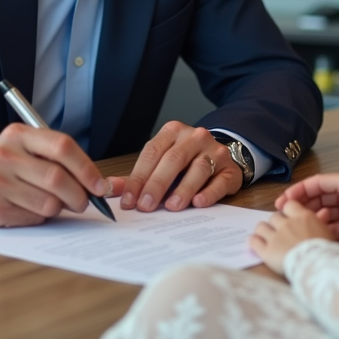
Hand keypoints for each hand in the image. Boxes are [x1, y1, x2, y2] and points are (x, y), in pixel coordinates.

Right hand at [0, 123, 107, 226]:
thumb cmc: (2, 164)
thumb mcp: (23, 147)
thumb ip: (57, 158)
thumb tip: (101, 183)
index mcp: (19, 135)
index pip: (62, 147)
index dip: (87, 168)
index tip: (100, 185)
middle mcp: (5, 156)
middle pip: (57, 178)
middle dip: (79, 195)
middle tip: (84, 202)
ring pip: (48, 203)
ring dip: (60, 208)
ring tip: (54, 203)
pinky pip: (33, 218)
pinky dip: (40, 217)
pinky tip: (30, 208)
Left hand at [107, 122, 239, 211]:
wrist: (222, 156)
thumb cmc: (186, 161)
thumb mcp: (161, 162)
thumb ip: (137, 176)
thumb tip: (108, 189)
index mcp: (172, 132)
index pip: (151, 153)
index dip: (138, 178)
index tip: (129, 201)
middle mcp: (194, 137)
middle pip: (173, 159)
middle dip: (157, 184)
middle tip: (146, 206)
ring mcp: (214, 151)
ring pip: (198, 168)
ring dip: (183, 188)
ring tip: (172, 206)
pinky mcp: (230, 169)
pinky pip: (219, 180)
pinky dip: (209, 192)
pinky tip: (198, 202)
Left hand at [249, 200, 334, 273]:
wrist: (317, 265)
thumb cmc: (326, 250)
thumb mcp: (327, 232)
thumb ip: (321, 220)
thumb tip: (324, 210)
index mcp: (301, 216)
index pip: (289, 205)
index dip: (287, 212)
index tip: (289, 218)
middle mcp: (286, 223)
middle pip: (274, 216)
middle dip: (276, 224)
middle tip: (280, 233)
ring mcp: (274, 236)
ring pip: (261, 226)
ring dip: (263, 231)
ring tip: (267, 238)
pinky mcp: (266, 251)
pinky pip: (253, 241)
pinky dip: (254, 242)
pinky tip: (256, 245)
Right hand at [274, 171, 338, 246]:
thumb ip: (332, 182)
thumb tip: (311, 184)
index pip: (316, 184)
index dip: (299, 190)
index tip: (284, 199)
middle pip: (316, 199)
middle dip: (299, 204)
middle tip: (283, 213)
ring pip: (320, 214)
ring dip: (308, 216)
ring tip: (294, 223)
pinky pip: (329, 228)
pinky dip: (320, 228)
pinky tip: (310, 231)